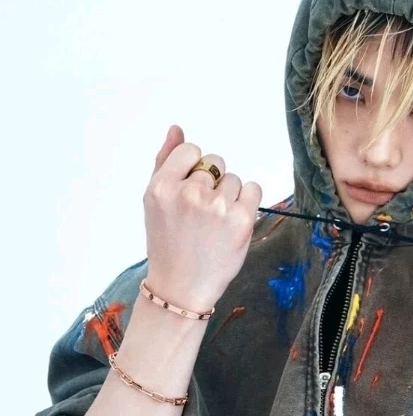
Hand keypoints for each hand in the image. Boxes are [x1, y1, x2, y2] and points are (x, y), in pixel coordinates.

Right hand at [143, 125, 261, 312]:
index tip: (190, 192)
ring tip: (214, 223)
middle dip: (212, 183)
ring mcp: (217, 207)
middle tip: (201, 214)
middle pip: (215, 163)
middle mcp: (189, 193)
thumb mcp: (155, 202)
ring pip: (234, 179)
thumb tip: (176, 128)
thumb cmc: (167, 243)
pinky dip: (247, 202)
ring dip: (229, 195)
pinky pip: (253, 189)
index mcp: (162, 187)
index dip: (193, 169)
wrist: (181, 287)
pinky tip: (232, 222)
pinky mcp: (241, 220)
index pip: (190, 150)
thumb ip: (165, 161)